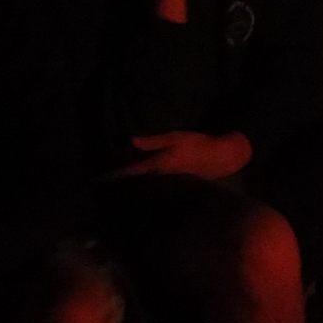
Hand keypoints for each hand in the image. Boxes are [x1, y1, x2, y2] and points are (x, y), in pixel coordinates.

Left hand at [116, 130, 251, 179]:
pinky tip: (146, 182)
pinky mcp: (177, 182)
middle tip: (107, 183)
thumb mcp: (174, 137)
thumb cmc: (198, 145)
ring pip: (147, 184)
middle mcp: (161, 176)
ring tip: (123, 183)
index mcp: (158, 165)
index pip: (132, 172)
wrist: (222, 157)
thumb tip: (131, 141)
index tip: (100, 179)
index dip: (116, 175)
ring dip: (136, 184)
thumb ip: (152, 142)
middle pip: (138, 182)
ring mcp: (170, 181)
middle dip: (124, 182)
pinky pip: (157, 184)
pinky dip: (148, 183)